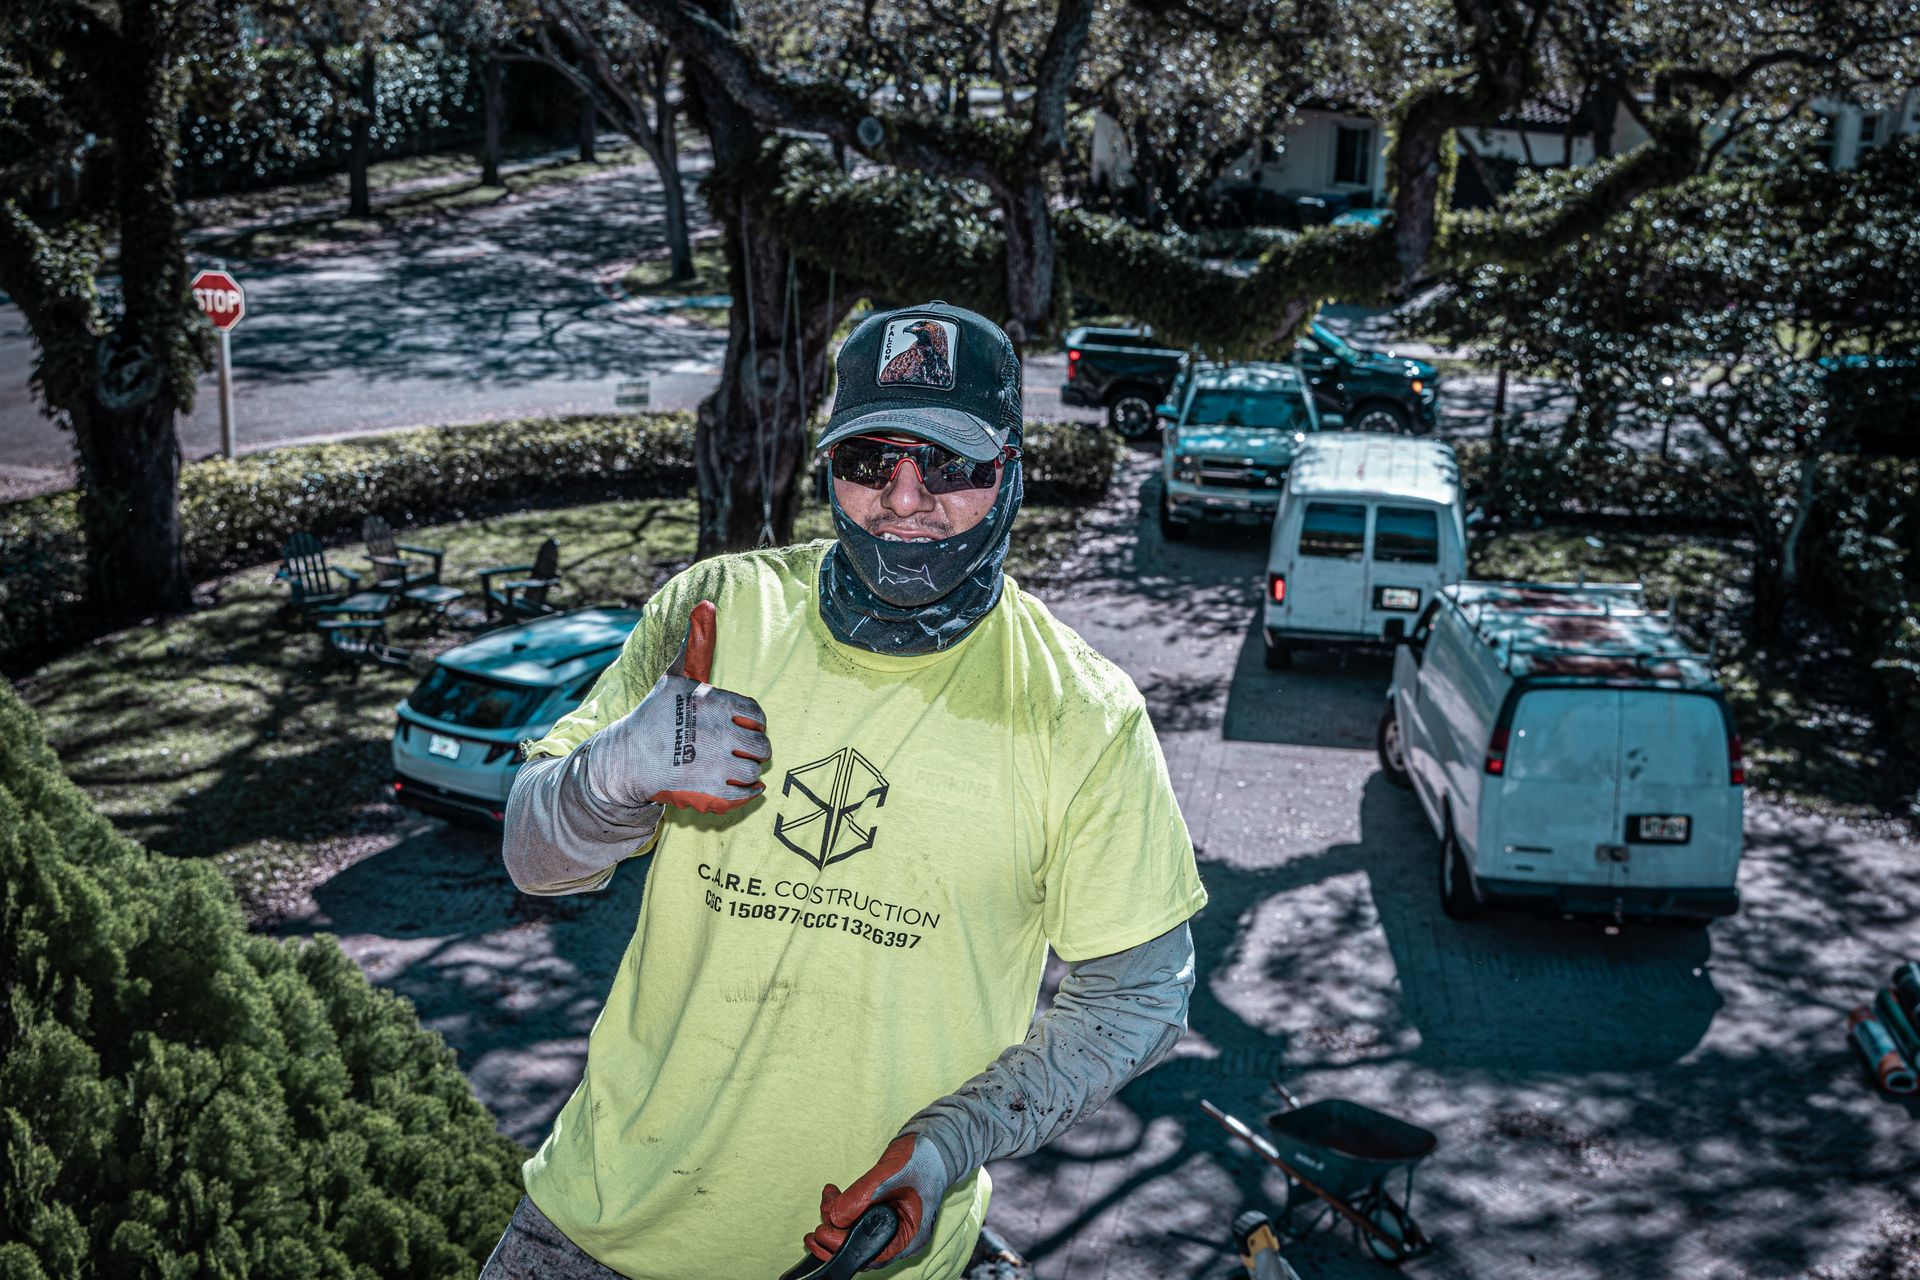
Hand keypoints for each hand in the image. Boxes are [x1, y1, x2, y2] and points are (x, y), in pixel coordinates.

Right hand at [584, 601, 770, 814]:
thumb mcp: (675, 677)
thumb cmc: (654, 716)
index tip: (738, 727)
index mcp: (713, 701)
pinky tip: (741, 786)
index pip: (756, 715)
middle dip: (752, 749)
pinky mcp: (708, 790)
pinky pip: (745, 794)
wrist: (625, 759)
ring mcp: (714, 762)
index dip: (751, 723)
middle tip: (735, 750)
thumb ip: (696, 645)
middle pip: (761, 745)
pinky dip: (748, 792)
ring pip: (754, 770)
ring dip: (748, 771)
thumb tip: (706, 604)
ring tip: (733, 768)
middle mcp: (717, 731)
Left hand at [804, 1134, 951, 1268]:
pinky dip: (841, 1210)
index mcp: (909, 1237)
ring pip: (854, 1234)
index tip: (824, 1230)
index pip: (871, 1254)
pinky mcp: (879, 1214)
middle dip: (835, 1233)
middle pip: (860, 1248)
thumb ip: (863, 1196)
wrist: (932, 1144)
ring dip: (835, 1218)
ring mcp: (889, 1227)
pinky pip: (856, 1221)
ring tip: (828, 1195)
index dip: (844, 1246)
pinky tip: (832, 1195)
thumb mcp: (892, 1173)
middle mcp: (898, 1238)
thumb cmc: (923, 1158)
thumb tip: (834, 1216)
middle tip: (823, 1209)